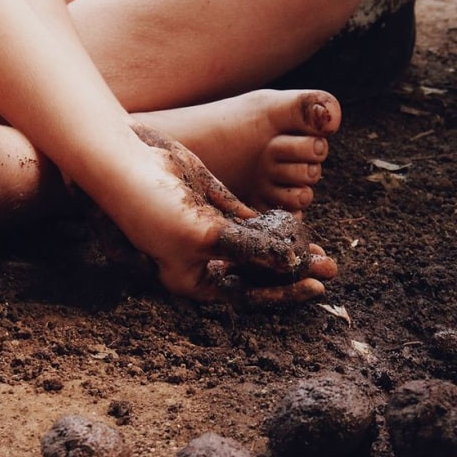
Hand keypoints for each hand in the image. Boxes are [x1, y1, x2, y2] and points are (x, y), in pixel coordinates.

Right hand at [118, 125, 336, 305]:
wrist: (126, 161)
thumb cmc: (153, 207)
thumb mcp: (204, 235)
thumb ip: (249, 249)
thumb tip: (291, 264)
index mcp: (190, 279)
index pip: (244, 295)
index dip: (282, 293)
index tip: (316, 286)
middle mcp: (200, 260)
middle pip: (255, 273)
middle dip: (292, 272)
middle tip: (330, 269)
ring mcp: (208, 232)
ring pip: (257, 247)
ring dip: (288, 250)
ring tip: (322, 252)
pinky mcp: (213, 205)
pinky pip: (249, 221)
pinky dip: (273, 226)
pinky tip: (299, 227)